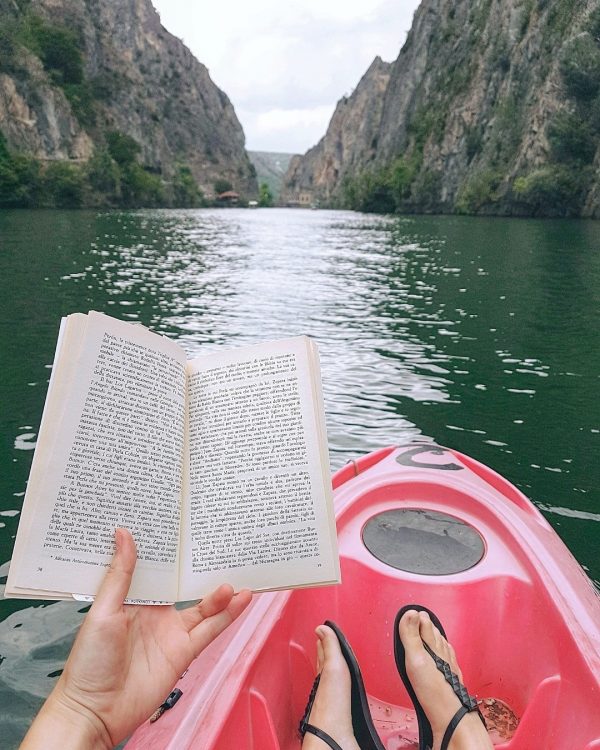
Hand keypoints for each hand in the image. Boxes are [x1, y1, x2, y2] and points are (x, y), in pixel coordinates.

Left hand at [20, 528, 251, 748]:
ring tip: (235, 574)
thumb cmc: (89, 662)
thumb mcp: (103, 611)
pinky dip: (227, 616)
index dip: (171, 550)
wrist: (96, 711)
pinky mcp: (184, 652)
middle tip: (220, 543)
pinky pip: (210, 630)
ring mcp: (172, 633)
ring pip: (203, 607)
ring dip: (220, 592)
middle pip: (185, 585)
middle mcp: (156, 613)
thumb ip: (120, 575)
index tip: (184, 525)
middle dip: (201, 568)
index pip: (158, 568)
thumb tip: (123, 533)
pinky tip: (241, 600)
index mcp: (134, 599)